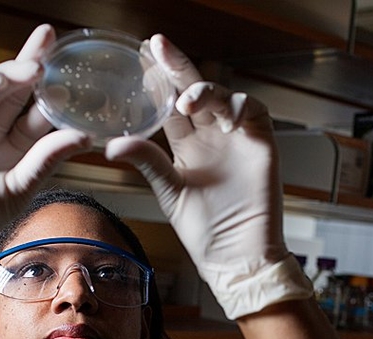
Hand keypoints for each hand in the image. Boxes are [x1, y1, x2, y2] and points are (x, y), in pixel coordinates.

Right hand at [0, 24, 91, 312]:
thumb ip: (47, 158)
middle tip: (52, 39)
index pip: (42, 113)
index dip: (59, 93)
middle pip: (20, 89)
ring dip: (12, 71)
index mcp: (19, 149)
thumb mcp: (19, 188)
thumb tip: (84, 136)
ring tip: (34, 68)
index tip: (80, 76)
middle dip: (36, 63)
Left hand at [105, 35, 310, 318]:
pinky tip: (227, 114)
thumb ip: (147, 161)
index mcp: (186, 146)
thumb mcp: (169, 191)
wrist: (237, 256)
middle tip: (157, 47)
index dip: (157, 81)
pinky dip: (241, 105)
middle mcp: (211, 136)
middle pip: (193, 92)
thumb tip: (110, 145)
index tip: (140, 58)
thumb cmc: (204, 230)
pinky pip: (255, 111)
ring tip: (187, 101)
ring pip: (222, 97)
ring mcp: (237, 138)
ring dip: (205, 90)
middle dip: (177, 67)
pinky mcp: (261, 144)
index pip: (169, 105)